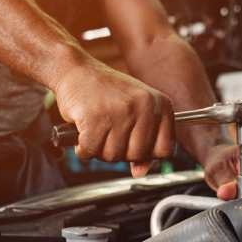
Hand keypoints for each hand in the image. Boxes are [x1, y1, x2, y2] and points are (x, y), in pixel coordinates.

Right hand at [53, 55, 174, 177]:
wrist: (76, 69)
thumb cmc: (105, 92)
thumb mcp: (134, 111)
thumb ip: (143, 141)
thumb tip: (141, 171)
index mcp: (160, 104)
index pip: (165, 149)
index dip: (148, 155)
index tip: (133, 146)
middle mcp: (145, 106)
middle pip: (137, 155)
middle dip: (119, 152)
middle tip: (108, 134)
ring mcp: (121, 111)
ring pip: (113, 156)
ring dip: (99, 149)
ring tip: (96, 128)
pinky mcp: (95, 117)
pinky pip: (91, 151)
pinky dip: (83, 148)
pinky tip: (83, 131)